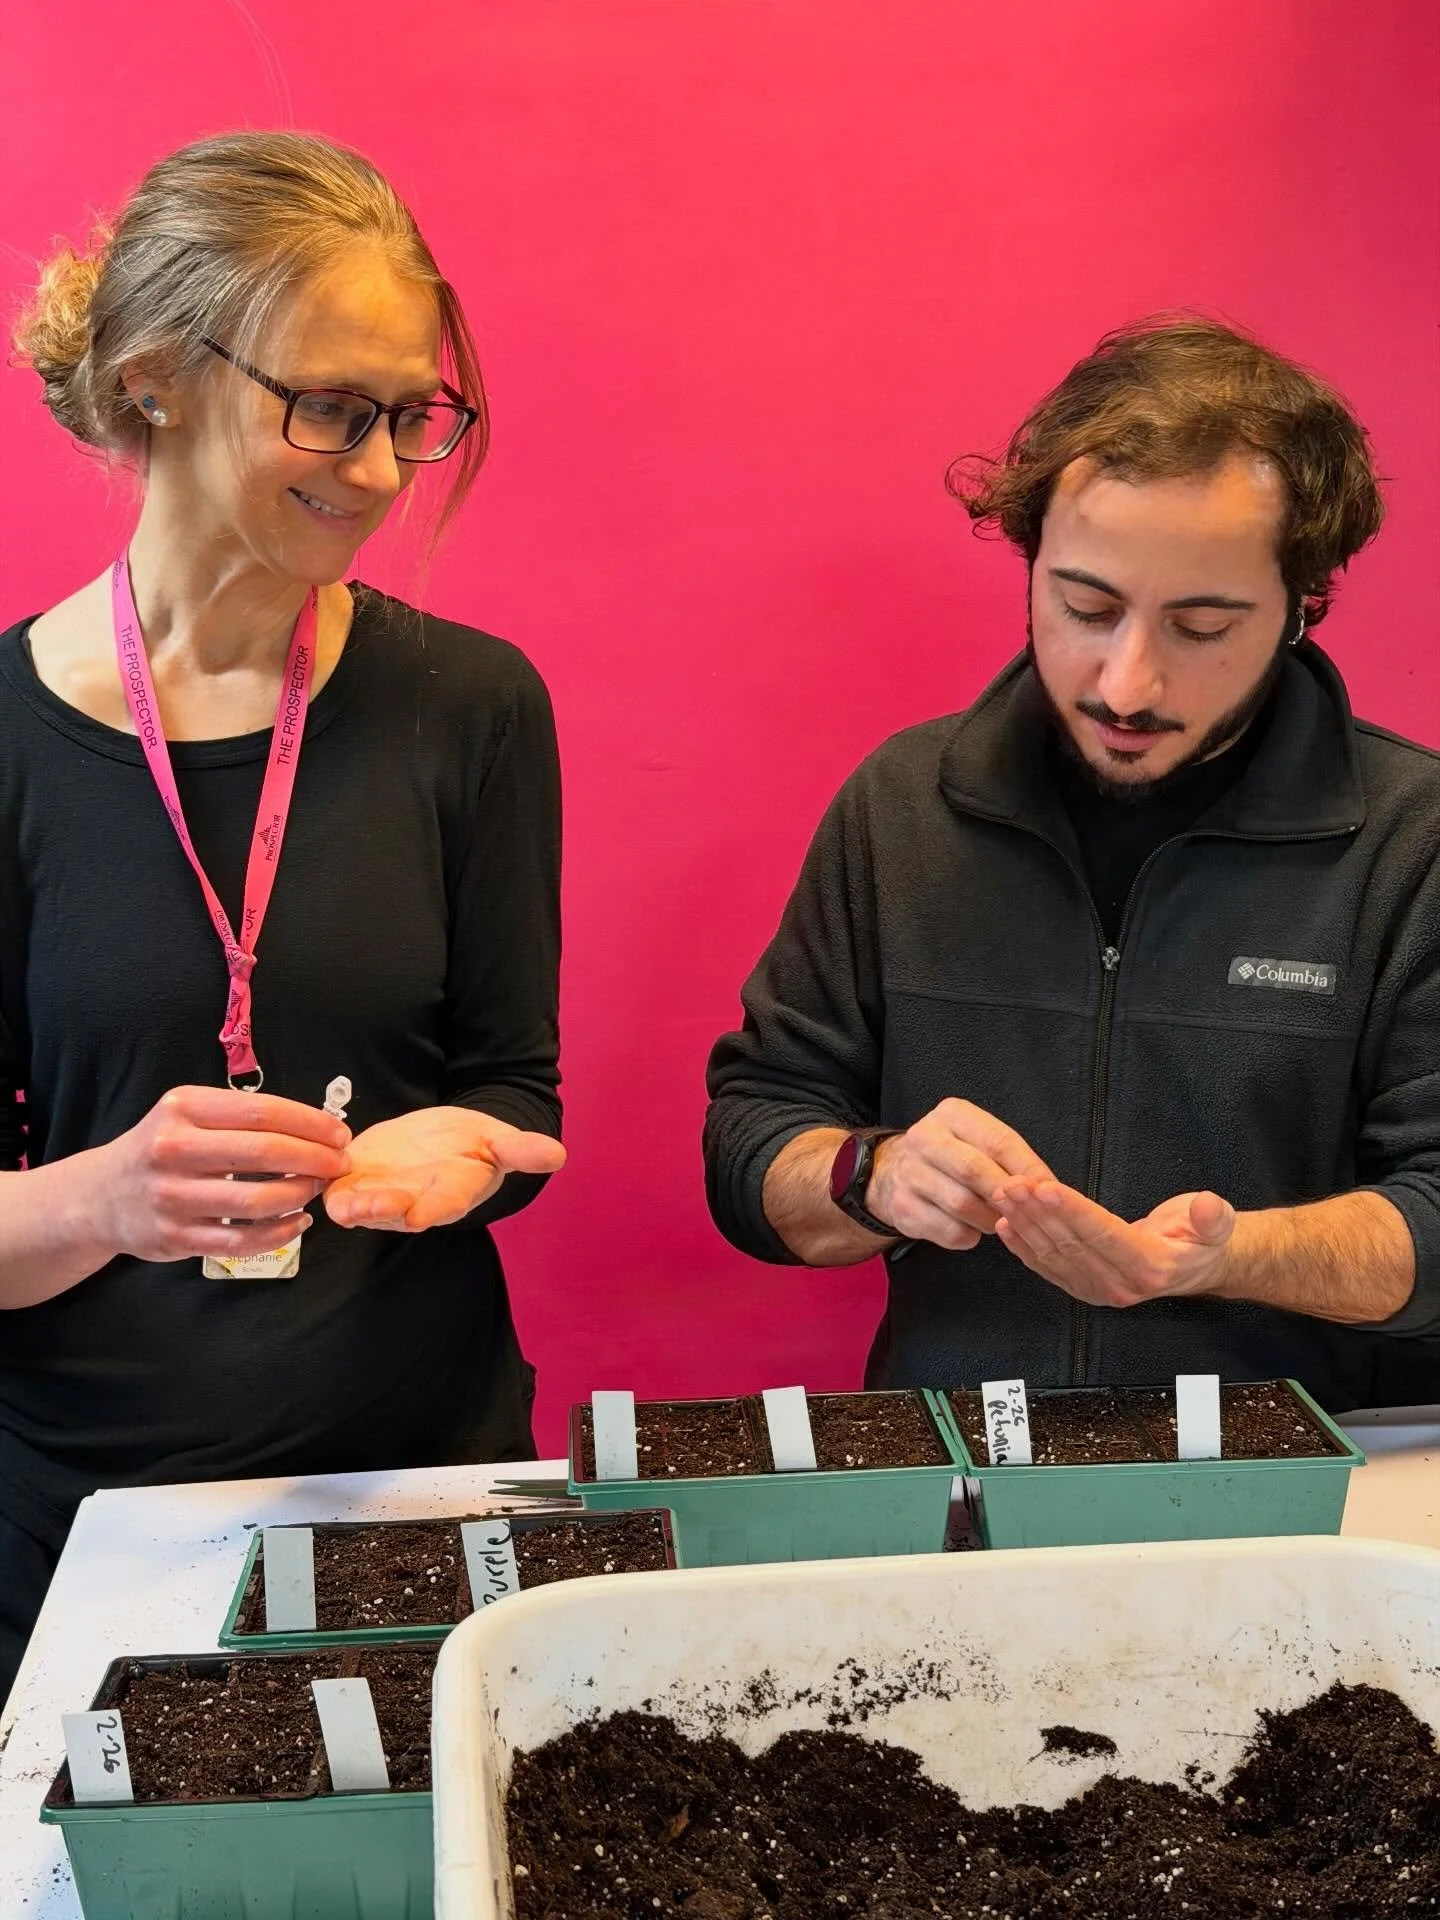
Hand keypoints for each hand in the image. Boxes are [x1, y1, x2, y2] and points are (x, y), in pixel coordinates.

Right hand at [93, 1086, 351, 1263]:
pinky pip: (242, 1240)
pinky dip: (281, 1233)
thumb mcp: (189, 1114)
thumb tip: (315, 1128)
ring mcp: (172, 1196)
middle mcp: (173, 1149)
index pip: (263, 1112)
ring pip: (256, 1201)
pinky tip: (299, 1222)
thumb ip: (241, 1116)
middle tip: (339, 1164)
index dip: (311, 1123)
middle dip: (315, 1159)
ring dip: (300, 1195)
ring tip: (316, 1189)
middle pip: (264, 1153)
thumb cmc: (162, 1148)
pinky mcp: (176, 1237)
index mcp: (183, 1108)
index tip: (339, 1134)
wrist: (101, 1196)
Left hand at [323, 1107, 565, 1231]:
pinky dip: (327, 1185)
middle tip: (368, 1204)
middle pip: (394, 1214)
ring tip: (342, 1197)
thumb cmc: (474, 1144)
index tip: (417, 1213)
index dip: (427, 1211)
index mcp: (451, 1194)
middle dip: (380, 1210)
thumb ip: (521, 1150)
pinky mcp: (356, 1183)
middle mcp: (414, 1203)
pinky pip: (337, 1193)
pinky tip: (322, 1170)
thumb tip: (558, 1154)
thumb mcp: (498, 1140)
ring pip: (361, 1209)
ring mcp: (382, 1196)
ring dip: (351, 1206)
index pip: (440, 1209)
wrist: (443, 1139)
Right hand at [867, 1099, 1055, 1250]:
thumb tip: (1045, 1188)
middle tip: (1027, 1211)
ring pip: (963, 1205)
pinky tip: (971, 1228)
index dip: (1029, 1169)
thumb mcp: (977, 1141)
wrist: (891, 1172)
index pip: (998, 1141)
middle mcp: (924, 1138)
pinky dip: (969, 1235)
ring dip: (990, 1219)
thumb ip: (1009, 1158)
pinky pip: (949, 1231)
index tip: (1050, 1191)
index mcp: (952, 1114)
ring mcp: (909, 1173)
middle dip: (1007, 1195)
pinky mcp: (903, 1208)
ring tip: (998, 1220)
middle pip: (975, 1171)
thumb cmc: (952, 1156)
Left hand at [994, 1178, 1235, 1306]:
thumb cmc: (1203, 1239)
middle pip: (1071, 1244)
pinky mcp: (1082, 1287)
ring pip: (1054, 1255)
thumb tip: (1208, 1207)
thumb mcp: (1219, 1224)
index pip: (1104, 1235)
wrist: (1195, 1268)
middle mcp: (1119, 1285)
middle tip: (1013, 1184)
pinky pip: (1047, 1268)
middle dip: (1038, 1212)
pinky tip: (1005, 1224)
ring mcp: (1097, 1290)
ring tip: (1005, 1195)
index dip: (1074, 1211)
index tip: (1046, 1187)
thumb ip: (1213, 1217)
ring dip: (1025, 1224)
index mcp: (1150, 1268)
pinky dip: (1023, 1246)